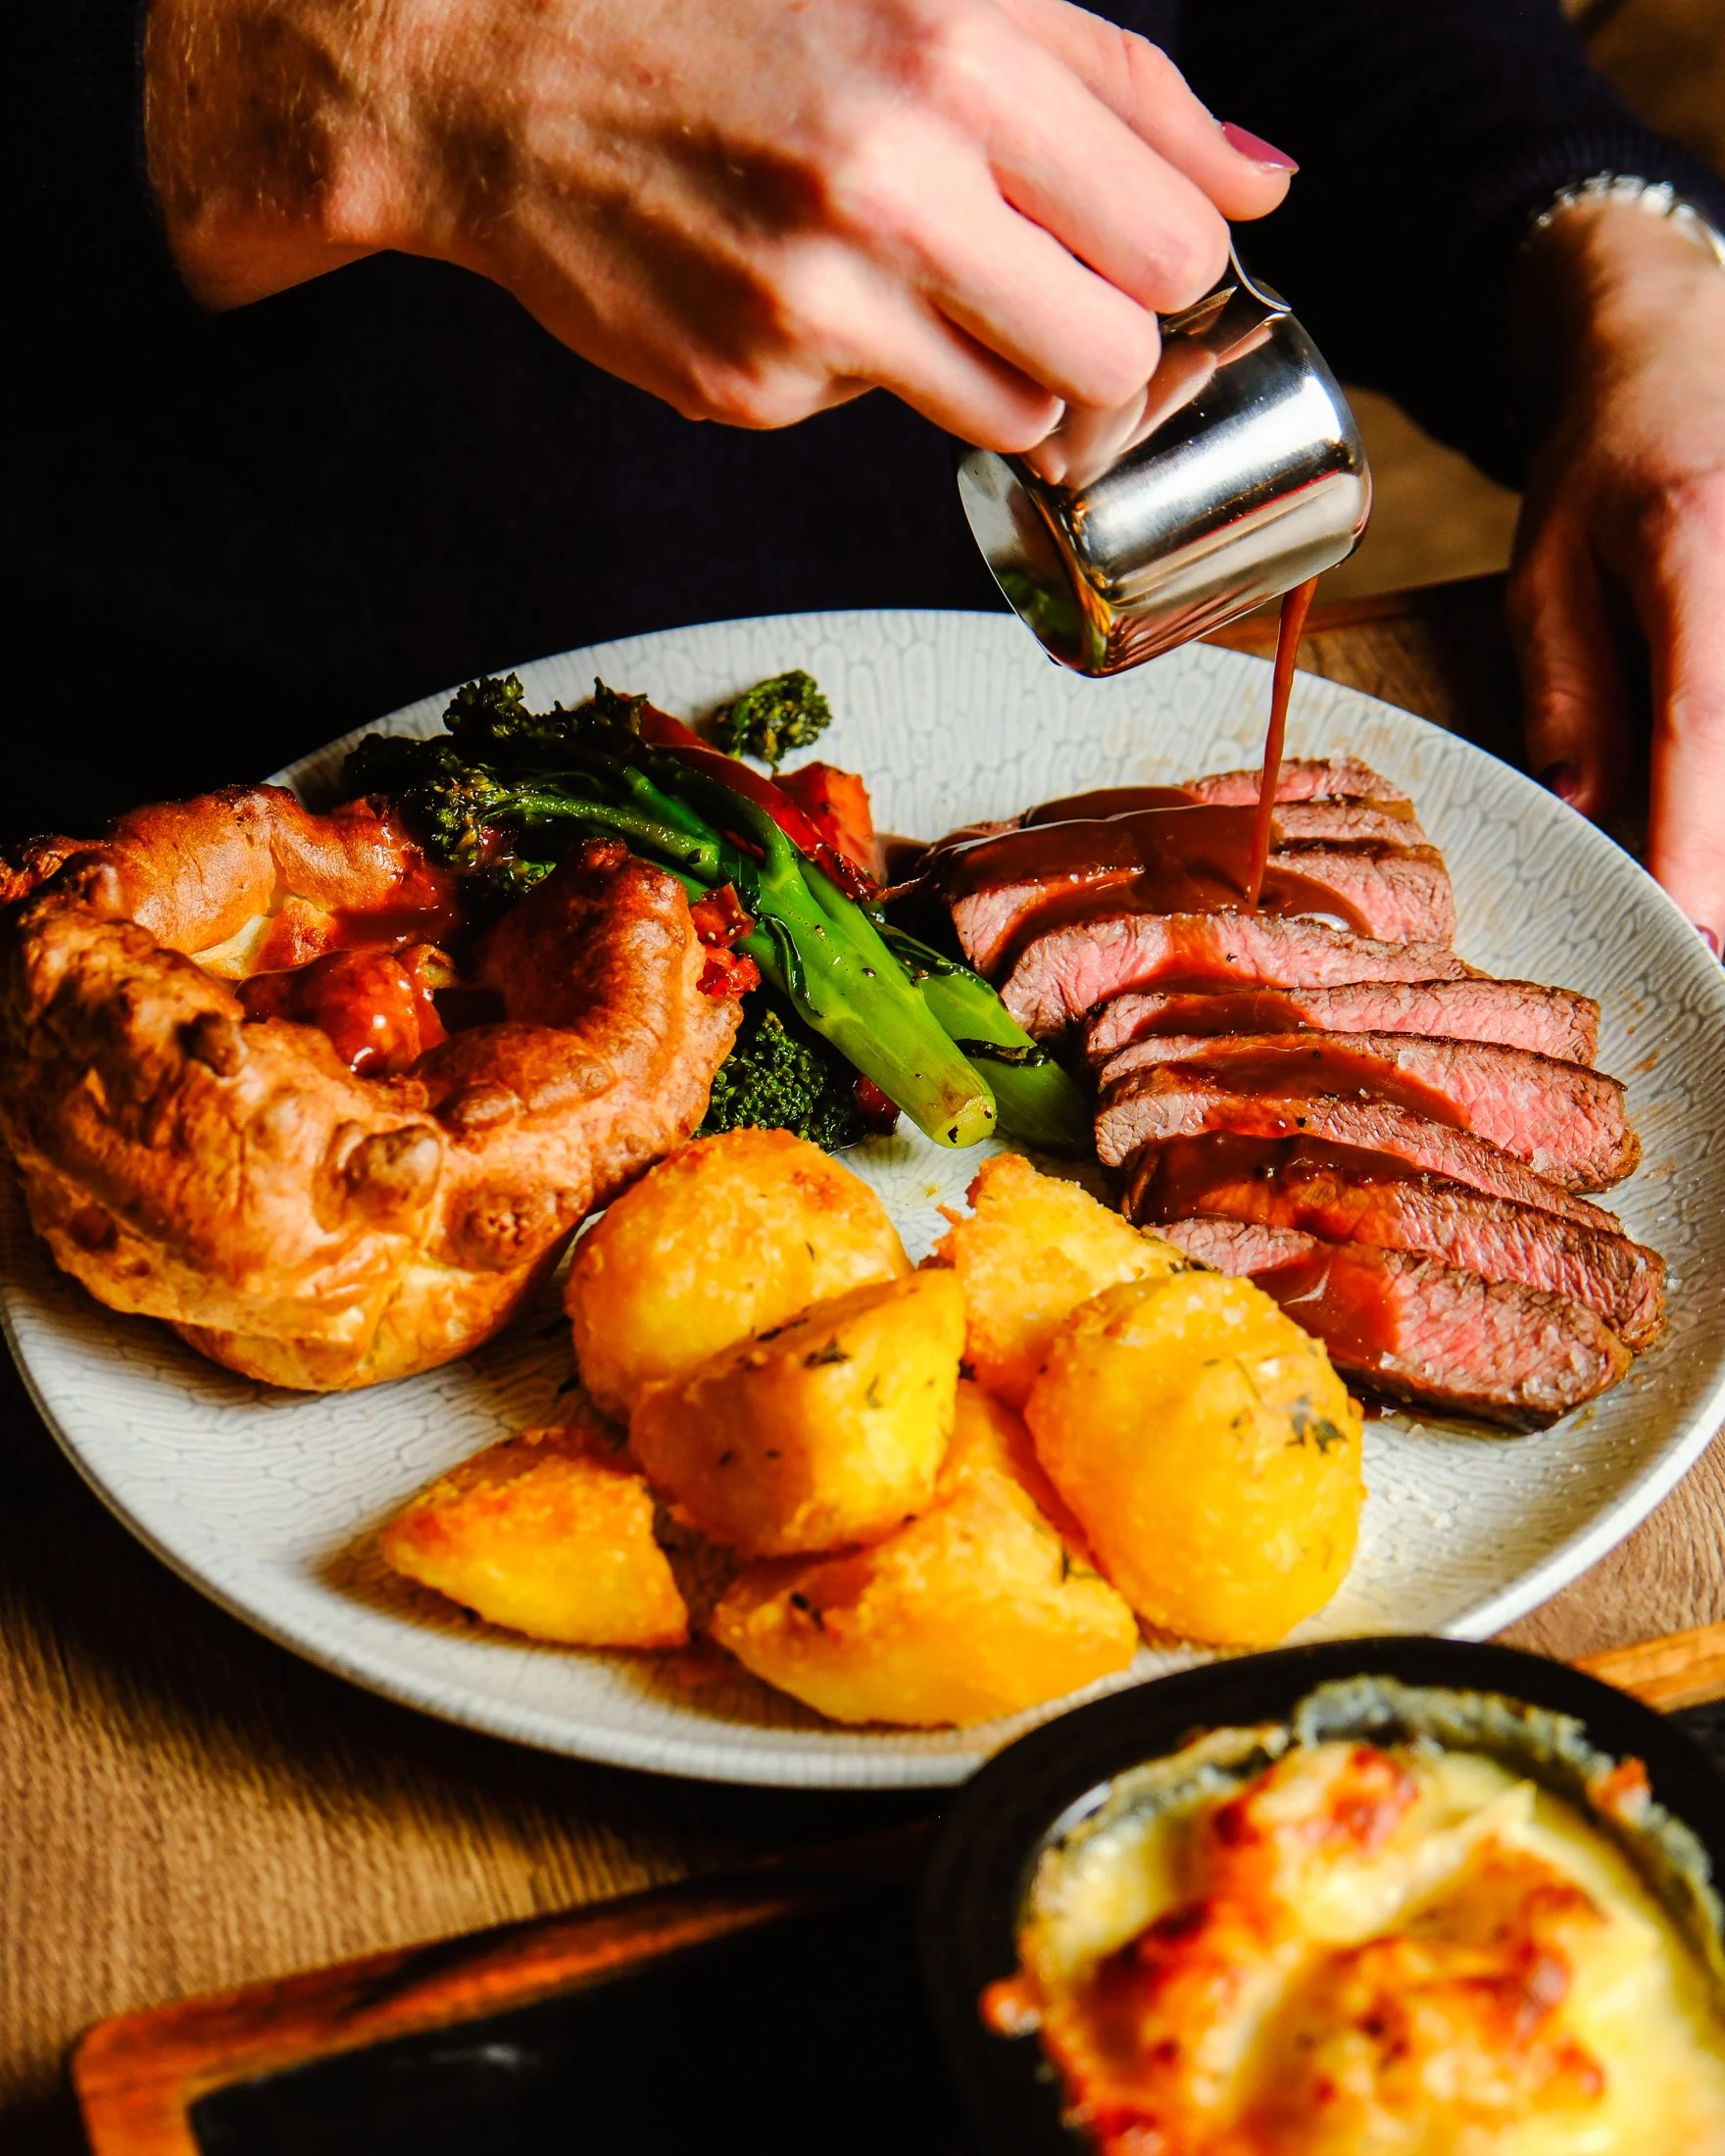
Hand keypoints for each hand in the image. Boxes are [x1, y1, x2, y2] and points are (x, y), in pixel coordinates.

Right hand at [144, 0, 1293, 451]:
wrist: (498, 69)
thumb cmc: (731, 14)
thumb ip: (1111, 83)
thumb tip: (1267, 182)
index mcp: (963, 51)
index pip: (1180, 234)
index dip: (1169, 263)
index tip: (1124, 256)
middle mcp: (897, 178)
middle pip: (1119, 351)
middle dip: (1101, 341)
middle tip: (1039, 298)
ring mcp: (818, 298)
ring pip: (1019, 417)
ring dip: (995, 373)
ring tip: (911, 288)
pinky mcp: (751, 384)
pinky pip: (883, 421)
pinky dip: (864, 373)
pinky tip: (793, 292)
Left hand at [1509, 199, 1724, 947]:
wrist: (1685, 344)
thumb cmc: (1607, 465)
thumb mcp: (1546, 573)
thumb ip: (1567, 692)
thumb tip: (1584, 816)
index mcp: (1692, 542)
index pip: (1701, 720)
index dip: (1699, 837)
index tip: (1688, 927)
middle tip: (1701, 947)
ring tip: (1702, 897)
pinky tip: (1710, 828)